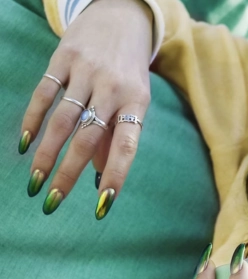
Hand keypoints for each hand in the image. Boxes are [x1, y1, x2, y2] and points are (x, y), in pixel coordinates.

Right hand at [20, 0, 152, 218]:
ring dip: (46, 153)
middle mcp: (113, 88)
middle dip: (69, 173)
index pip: (126, 146)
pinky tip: (24, 144)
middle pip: (87, 138)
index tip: (103, 205)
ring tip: (35, 179)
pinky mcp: (63, 58)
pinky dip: (32, 120)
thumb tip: (98, 172)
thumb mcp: (135, 100)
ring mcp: (87, 72)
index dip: (115, 175)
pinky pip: (44, 94)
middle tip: (53, 200)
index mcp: (137, 102)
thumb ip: (116, 134)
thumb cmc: (130, 69)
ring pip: (63, 120)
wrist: (122, 16)